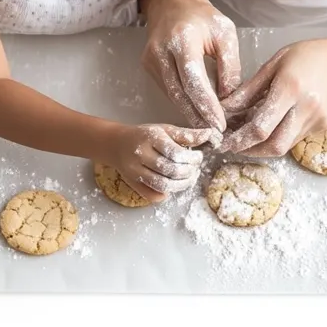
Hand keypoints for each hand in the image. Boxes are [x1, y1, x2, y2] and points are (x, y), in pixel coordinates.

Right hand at [102, 123, 218, 202]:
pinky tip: (173, 185)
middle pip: (171, 171)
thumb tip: (209, 134)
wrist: (117, 144)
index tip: (199, 157)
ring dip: (182, 185)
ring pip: (163, 185)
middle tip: (195, 169)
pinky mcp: (133, 185)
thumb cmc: (145, 135)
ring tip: (189, 178)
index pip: (175, 153)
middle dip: (189, 172)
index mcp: (150, 138)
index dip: (192, 158)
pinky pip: (153, 196)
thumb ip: (186, 135)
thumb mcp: (165, 130)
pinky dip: (167, 194)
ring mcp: (135, 172)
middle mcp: (140, 156)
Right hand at [141, 0, 240, 131]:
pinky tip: (197, 113)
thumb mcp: (225, 34)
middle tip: (216, 135)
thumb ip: (229, 66)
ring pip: (172, 95)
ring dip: (190, 113)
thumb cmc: (204, 17)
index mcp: (182, 40)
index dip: (207, 106)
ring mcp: (151, 60)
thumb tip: (229, 99)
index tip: (221, 124)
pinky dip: (183, 102)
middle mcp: (161, 51)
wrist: (173, 3)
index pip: (194, 81)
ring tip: (210, 129)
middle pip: (179, 93)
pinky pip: (167, 90)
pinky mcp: (148, 66)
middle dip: (199, 117)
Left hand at [218, 39, 326, 156]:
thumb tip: (226, 109)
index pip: (261, 127)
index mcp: (290, 89)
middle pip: (275, 146)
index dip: (241, 140)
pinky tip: (277, 123)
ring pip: (286, 144)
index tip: (227, 143)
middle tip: (236, 147)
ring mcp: (319, 120)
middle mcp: (306, 108)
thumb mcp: (273, 64)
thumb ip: (249, 90)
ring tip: (251, 133)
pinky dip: (282, 135)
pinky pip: (298, 137)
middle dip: (252, 151)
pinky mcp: (326, 126)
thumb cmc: (306, 56)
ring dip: (266, 144)